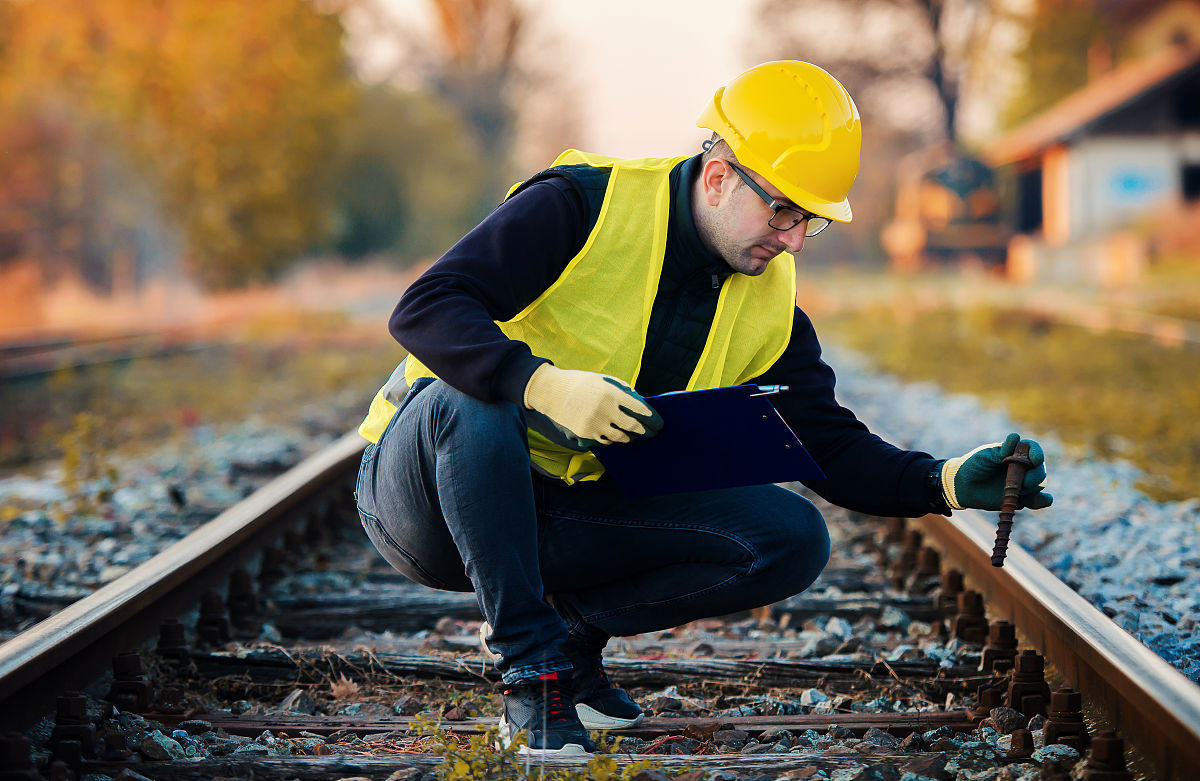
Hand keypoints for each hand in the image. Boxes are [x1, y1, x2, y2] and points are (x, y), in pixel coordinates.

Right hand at [523, 364, 662, 447]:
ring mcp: (595, 424)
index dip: (654, 419)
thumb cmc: (582, 384)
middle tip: (652, 433)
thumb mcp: (604, 380)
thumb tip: (643, 406)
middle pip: (634, 427)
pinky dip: (613, 439)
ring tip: (634, 434)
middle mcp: (605, 410)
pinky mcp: (585, 435)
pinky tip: (615, 435)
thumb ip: (624, 392)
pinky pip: (606, 442)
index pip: (641, 411)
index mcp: (612, 393)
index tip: (660, 424)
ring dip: (630, 437)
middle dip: (646, 432)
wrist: (551, 392)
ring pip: (621, 438)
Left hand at [941, 433, 1051, 510]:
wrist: (962, 486)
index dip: (1037, 453)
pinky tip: (1045, 499)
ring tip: (1022, 489)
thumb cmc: (973, 466)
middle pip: (1039, 468)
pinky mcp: (1021, 498)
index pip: (1032, 449)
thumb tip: (1015, 437)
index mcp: (1014, 453)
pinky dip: (1043, 500)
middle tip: (1023, 481)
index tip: (1035, 459)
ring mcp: (1022, 483)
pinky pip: (1037, 500)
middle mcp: (1022, 467)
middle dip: (1036, 474)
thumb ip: (1000, 451)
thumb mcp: (984, 456)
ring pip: (1039, 484)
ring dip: (1035, 486)